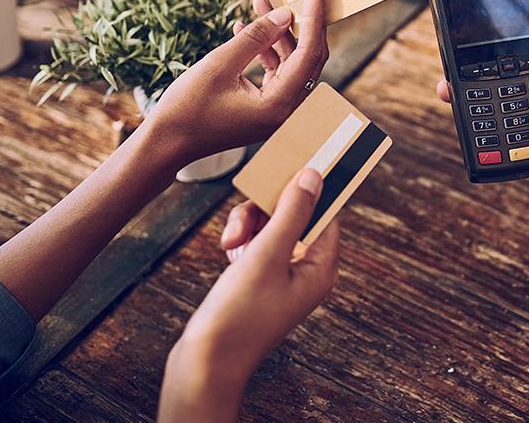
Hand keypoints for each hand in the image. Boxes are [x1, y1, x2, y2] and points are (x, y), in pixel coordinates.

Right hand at [144, 0, 328, 165]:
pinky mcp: (265, 107)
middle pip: (308, 58)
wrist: (165, 143)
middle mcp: (286, 111)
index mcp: (281, 105)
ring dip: (277, 33)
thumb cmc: (188, 108)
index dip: (314, 17)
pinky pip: (275, 72)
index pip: (310, 53)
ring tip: (260, 1)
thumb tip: (285, 13)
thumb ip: (256, 37)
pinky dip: (264, 50)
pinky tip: (244, 29)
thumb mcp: (220, 64)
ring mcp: (277, 111)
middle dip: (301, 22)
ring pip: (290, 62)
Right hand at [160, 170, 338, 421]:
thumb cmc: (239, 314)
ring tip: (228, 245)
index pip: (325, 213)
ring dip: (248, 227)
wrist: (202, 363)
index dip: (309, 189)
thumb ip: (292, 212)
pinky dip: (242, 242)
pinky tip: (227, 252)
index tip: (292, 164)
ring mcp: (282, 278)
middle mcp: (307, 272)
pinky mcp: (259, 282)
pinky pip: (256, 245)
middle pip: (294, 217)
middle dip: (265, 213)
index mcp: (321, 268)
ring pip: (270, 228)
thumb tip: (316, 176)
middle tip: (241, 226)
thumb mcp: (267, 254)